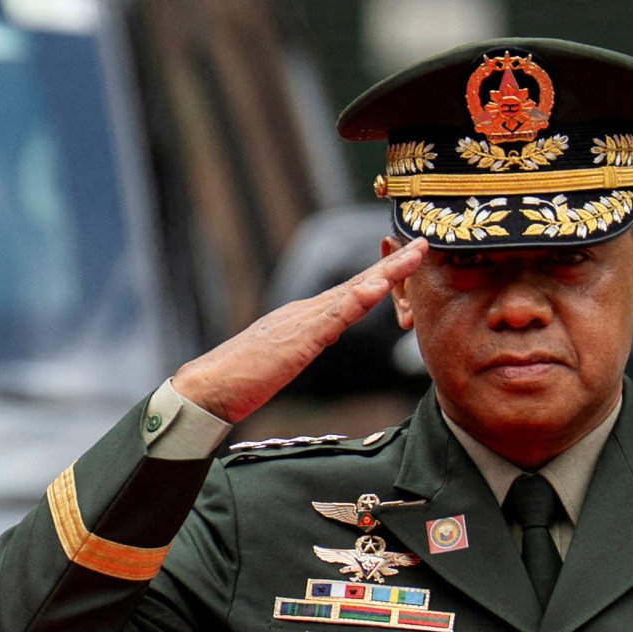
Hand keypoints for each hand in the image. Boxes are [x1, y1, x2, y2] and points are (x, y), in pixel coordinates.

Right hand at [171, 235, 428, 423]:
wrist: (208, 388)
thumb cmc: (239, 381)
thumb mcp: (282, 360)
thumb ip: (304, 344)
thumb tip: (323, 338)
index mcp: (303, 318)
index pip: (350, 293)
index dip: (380, 275)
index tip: (406, 261)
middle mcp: (305, 311)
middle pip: (357, 283)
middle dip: (392, 264)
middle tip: (424, 244)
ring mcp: (301, 321)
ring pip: (352, 292)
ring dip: (385, 273)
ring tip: (414, 256)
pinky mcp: (298, 339)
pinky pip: (334, 317)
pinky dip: (358, 300)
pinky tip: (378, 288)